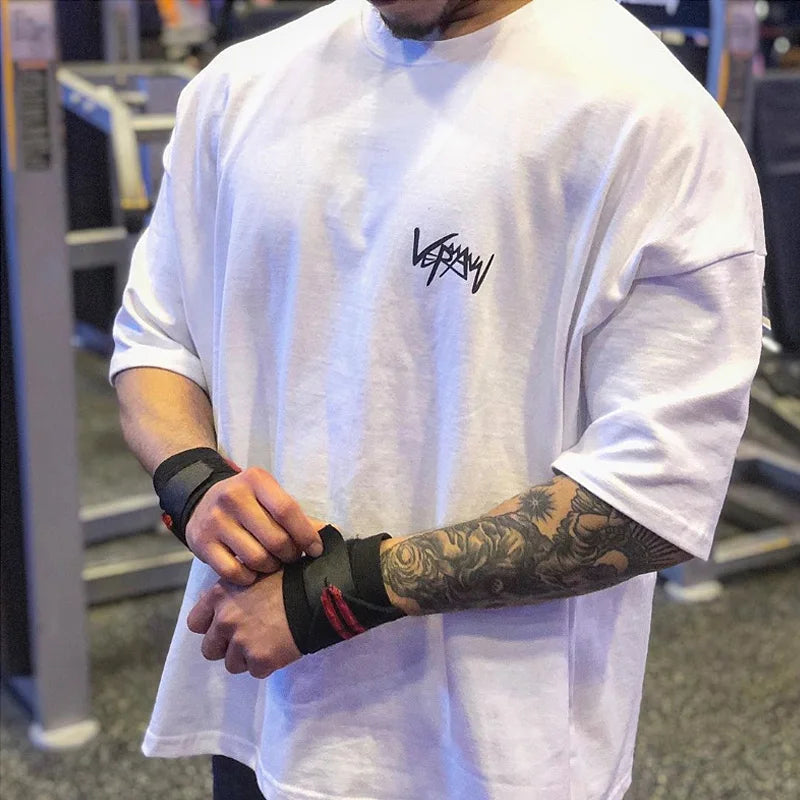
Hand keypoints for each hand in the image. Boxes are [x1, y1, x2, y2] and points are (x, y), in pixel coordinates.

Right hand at [185, 465, 325, 584]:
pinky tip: (252, 572)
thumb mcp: (269, 497)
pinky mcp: (201, 543)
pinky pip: (233, 572)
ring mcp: (215, 520)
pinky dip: (248, 578)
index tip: (315, 550)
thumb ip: (296, 515)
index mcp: (256, 480)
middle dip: (290, 554)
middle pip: (275, 538)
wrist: (201, 501)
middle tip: (291, 557)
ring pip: (256, 558)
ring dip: (271, 568)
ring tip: (273, 564)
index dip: (306, 534)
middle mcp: (233, 497)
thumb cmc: (247, 501)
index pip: (287, 510)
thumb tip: (327, 532)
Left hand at [187, 571, 300, 678]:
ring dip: (247, 657)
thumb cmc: (288, 577)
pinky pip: (256, 671)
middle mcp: (225, 619)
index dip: (209, 626)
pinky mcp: (260, 660)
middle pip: (209, 649)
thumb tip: (214, 601)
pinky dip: (267, 664)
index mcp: (220, 595)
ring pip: (232, 664)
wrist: (316, 593)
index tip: (225, 626)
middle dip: (226, 646)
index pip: (194, 623)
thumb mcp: (254, 571)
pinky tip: (280, 646)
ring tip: (267, 640)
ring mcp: (241, 642)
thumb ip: (232, 588)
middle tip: (248, 637)